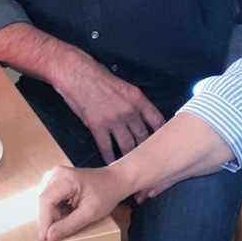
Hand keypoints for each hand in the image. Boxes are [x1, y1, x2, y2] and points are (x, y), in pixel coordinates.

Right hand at [39, 165, 129, 240]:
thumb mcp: (90, 213)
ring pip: (46, 201)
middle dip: (49, 219)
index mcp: (66, 178)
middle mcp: (58, 173)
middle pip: (45, 201)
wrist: (114, 180)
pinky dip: (57, 209)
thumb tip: (50, 236)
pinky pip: (51, 198)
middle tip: (58, 234)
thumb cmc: (106, 194)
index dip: (44, 221)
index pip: (46, 201)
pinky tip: (69, 212)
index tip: (44, 238)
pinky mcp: (57, 179)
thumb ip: (69, 225)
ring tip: (71, 219)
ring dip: (54, 215)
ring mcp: (56, 175)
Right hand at [51, 59, 166, 163]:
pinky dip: (110, 158)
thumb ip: (133, 101)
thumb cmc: (97, 76)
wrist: (76, 74)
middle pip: (143, 136)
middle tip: (150, 160)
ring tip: (134, 166)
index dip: (163, 133)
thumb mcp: (123, 84)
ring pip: (127, 145)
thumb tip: (140, 115)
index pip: (157, 120)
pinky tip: (112, 164)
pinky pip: (106, 147)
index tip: (165, 141)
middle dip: (147, 149)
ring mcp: (113, 120)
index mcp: (137, 99)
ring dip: (130, 156)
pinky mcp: (97, 127)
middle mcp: (128, 111)